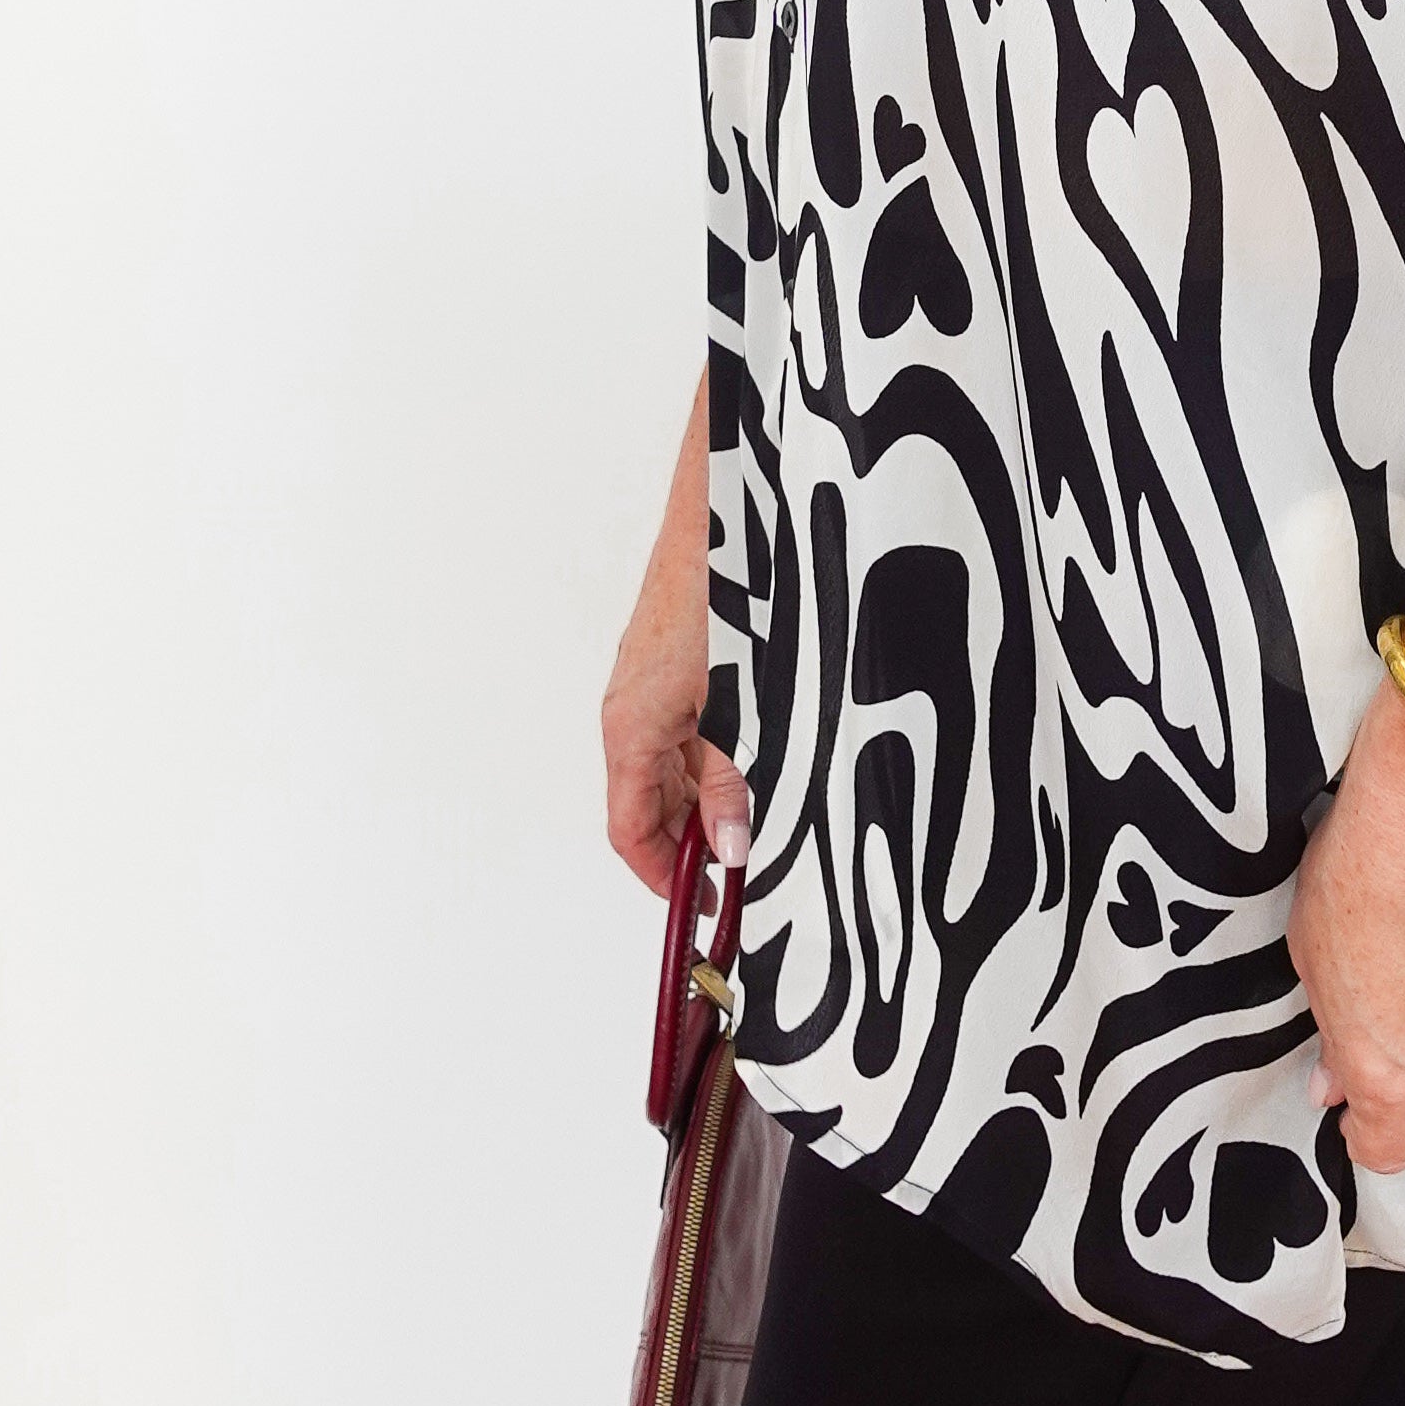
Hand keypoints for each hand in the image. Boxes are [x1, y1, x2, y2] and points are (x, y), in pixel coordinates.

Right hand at [602, 375, 747, 898]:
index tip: (704, 911)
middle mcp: (633, 706)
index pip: (630, 829)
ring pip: (677, 766)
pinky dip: (724, 757)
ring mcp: (656, 680)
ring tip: (774, 824)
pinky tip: (773, 758)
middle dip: (696, 847)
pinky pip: (693, 727)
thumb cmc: (730, 588)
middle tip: (752, 877)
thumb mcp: (742, 704)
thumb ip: (736, 781)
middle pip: (652, 804)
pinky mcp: (683, 657)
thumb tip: (731, 850)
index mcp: (632, 724)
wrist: (733, 494)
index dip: (665, 880)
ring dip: (716, 802)